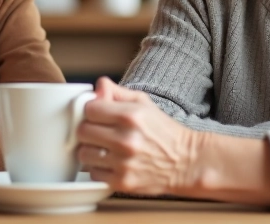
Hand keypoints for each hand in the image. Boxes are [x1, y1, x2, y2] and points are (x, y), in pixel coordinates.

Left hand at [75, 77, 199, 194]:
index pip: (89, 109)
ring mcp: (123, 163)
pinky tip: (110, 162)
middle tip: (99, 132)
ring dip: (90, 150)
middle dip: (88, 130)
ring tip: (104, 148)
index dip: (91, 111)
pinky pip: (93, 173)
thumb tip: (98, 87)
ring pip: (83, 154)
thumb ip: (117, 92)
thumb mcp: (144, 103)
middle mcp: (126, 139)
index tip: (97, 115)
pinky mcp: (122, 182)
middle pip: (82, 131)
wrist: (187, 162)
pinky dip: (98, 168)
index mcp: (131, 115)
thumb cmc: (164, 132)